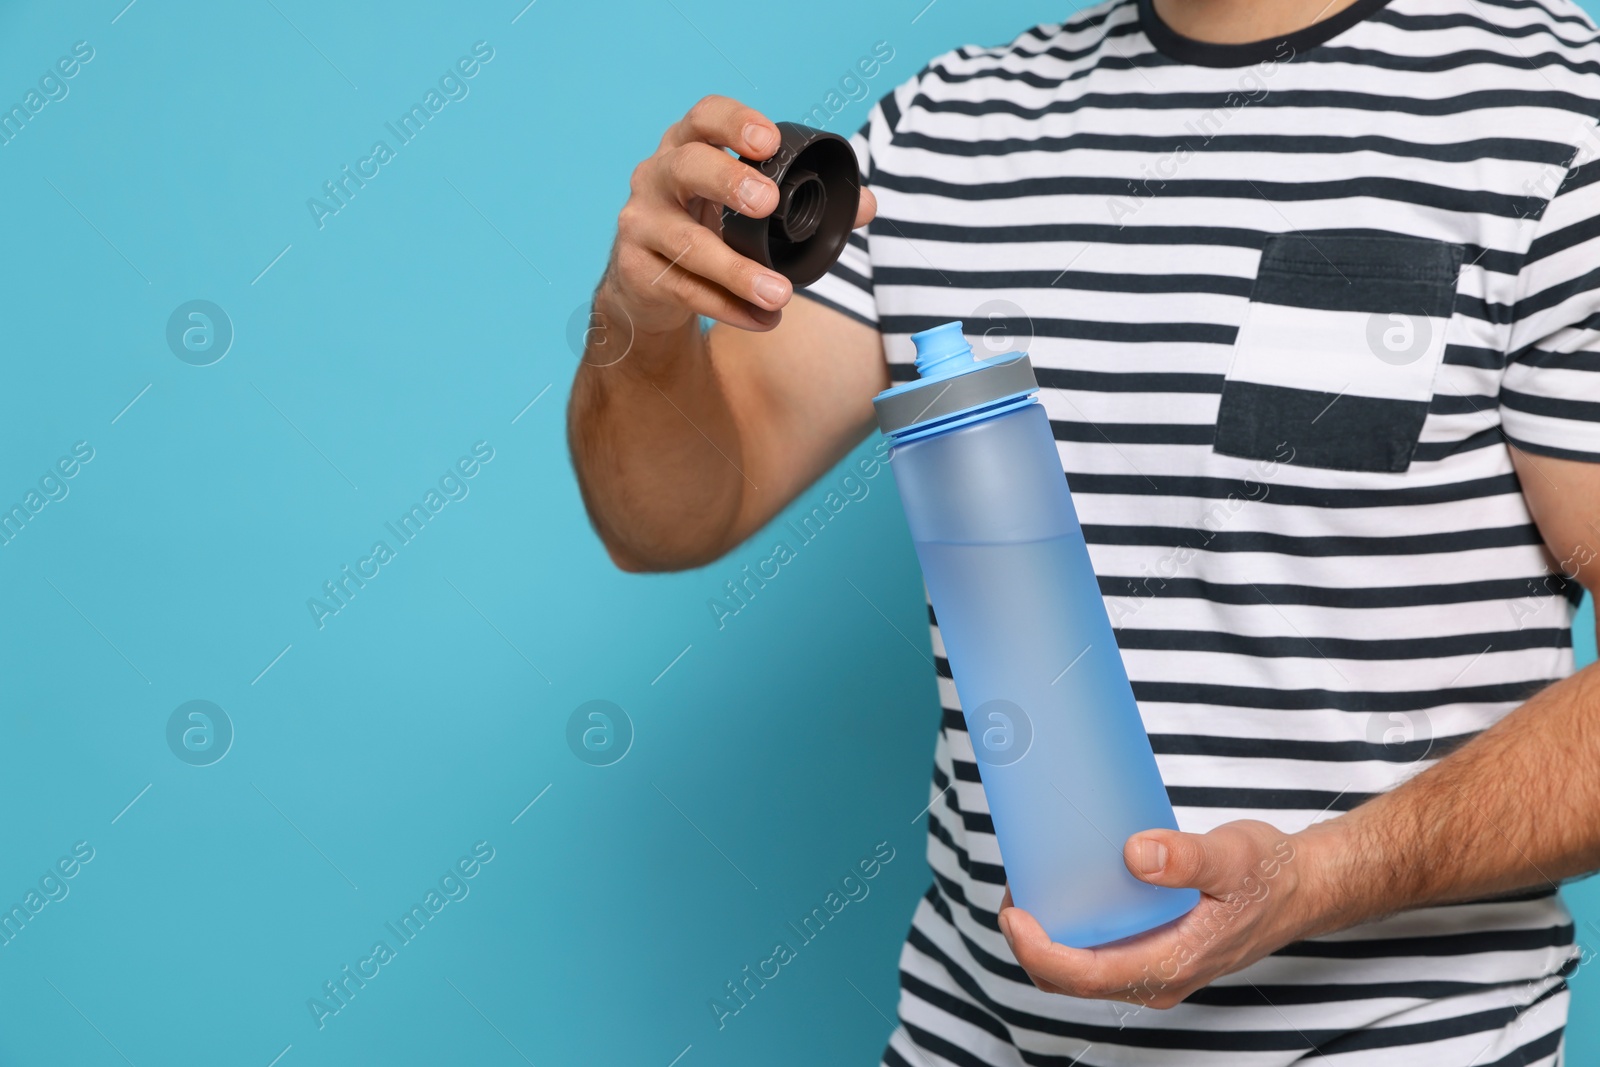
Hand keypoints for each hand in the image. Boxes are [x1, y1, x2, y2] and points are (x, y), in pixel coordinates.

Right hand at [602, 95, 876, 334]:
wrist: (650, 289)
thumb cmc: (709, 231)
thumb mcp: (747, 211)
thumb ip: (806, 203)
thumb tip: (866, 204)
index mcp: (688, 147)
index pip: (704, 117)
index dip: (734, 122)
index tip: (769, 142)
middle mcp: (656, 177)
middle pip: (687, 166)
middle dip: (728, 181)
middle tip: (768, 204)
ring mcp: (640, 224)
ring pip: (688, 242)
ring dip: (737, 270)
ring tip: (780, 293)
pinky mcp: (636, 271)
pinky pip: (686, 290)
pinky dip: (728, 308)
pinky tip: (763, 320)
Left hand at [998, 820, 1322, 1014]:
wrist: (1302, 888)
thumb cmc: (1270, 875)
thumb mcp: (1233, 857)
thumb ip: (1188, 858)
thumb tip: (1136, 853)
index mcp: (1171, 964)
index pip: (1085, 976)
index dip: (1038, 951)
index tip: (1013, 912)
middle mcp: (1157, 977)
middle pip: (1070, 979)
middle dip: (1030, 943)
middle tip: (1015, 889)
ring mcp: (1154, 968)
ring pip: (1081, 971)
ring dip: (1047, 939)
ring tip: (1031, 887)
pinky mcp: (1154, 951)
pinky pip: (1098, 955)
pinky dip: (1070, 932)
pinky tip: (1064, 891)